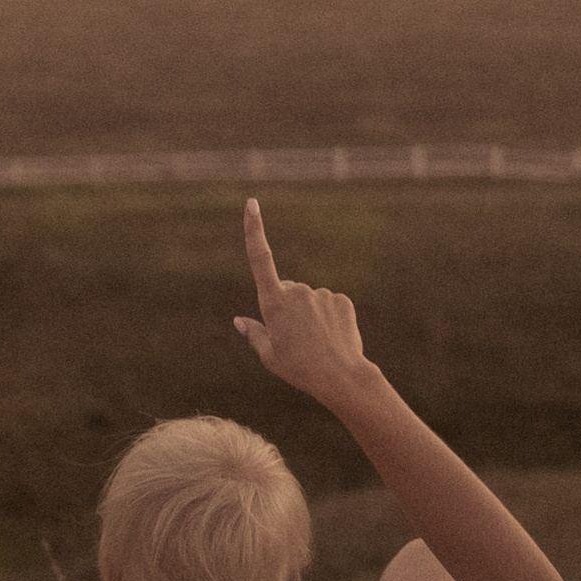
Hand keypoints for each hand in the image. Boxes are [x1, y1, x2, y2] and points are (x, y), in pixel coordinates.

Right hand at [235, 200, 375, 408]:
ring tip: (315, 343)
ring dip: (309, 316)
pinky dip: (328, 318)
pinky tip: (332, 337)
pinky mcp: (341, 299)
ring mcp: (321, 293)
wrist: (340, 376)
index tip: (252, 204)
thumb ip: (254, 333)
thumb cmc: (299, 369)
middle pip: (287, 292)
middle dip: (288, 308)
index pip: (260, 258)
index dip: (254, 230)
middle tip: (295, 339)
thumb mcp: (269, 355)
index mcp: (273, 302)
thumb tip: (239, 320)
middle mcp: (297, 291)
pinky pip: (329, 305)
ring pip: (309, 301)